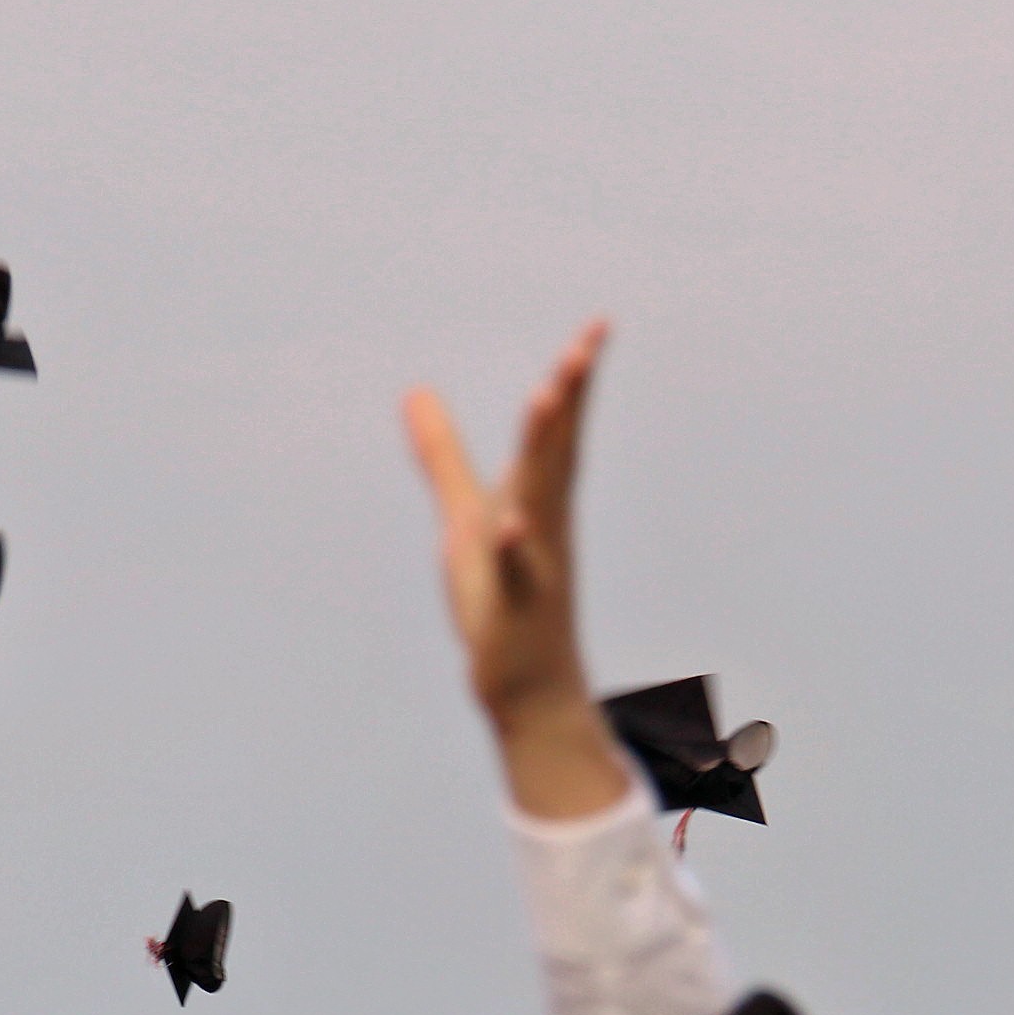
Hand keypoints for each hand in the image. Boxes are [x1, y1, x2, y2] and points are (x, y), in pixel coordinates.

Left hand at [404, 321, 632, 820]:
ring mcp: (535, 563)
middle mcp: (545, 523)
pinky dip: (514, 545)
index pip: (559, 430)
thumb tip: (415, 392)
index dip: (574, 379)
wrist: (530, 688)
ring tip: (545, 396)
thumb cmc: (501, 600)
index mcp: (537, 499)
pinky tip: (508, 521)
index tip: (598, 326)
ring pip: (541, 498)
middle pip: (558, 450)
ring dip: (542, 449)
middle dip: (569, 397)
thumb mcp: (463, 517)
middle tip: (585, 344)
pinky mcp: (514, 606)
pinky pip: (517, 572)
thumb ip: (441, 455)